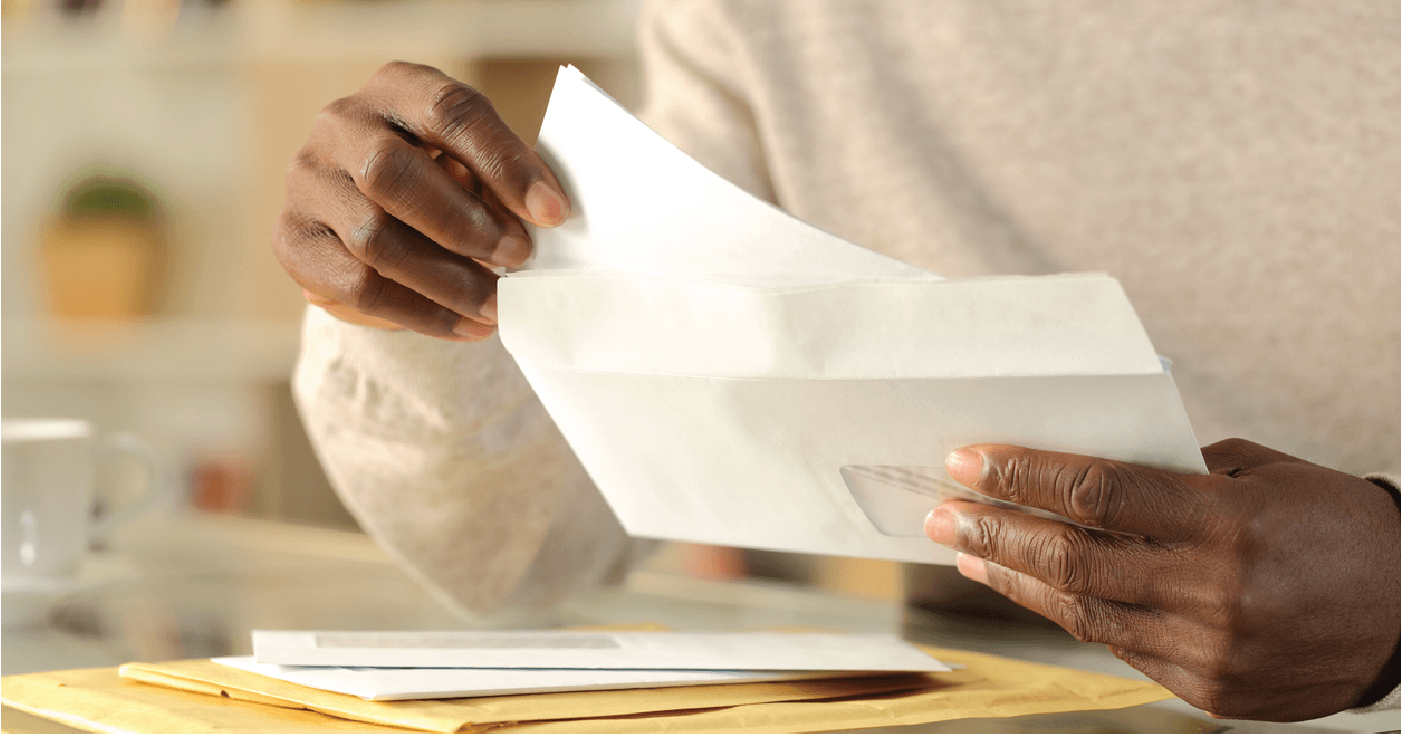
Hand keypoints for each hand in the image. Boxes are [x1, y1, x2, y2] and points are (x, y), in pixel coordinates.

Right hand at [274, 61, 569, 340]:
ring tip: (496, 306)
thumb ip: (503, 181)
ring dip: (447, 280)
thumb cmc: (446, 180)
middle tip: (518, 259)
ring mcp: (307, 180)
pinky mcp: (293, 239)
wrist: (377, 216)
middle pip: (391, 171)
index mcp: (398, 87)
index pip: (450, 111)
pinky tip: (464, 326)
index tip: (552, 213)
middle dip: (464, 224)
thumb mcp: (478, 163)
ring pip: (372, 237)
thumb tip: (544, 217)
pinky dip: (419, 313)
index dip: (505, 164)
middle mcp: (342, 124)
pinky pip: (356, 286)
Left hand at [924, 438, 1400, 719]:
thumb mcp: (1259, 474)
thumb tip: (1080, 473)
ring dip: (1014, 579)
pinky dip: (1069, 614)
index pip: (1097, 492)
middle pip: (1073, 557)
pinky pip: (1119, 647)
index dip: (1022, 475)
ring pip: (1083, 611)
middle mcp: (1213, 591)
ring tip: (966, 552)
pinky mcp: (1209, 691)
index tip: (966, 461)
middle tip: (939, 514)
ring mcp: (1209, 650)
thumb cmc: (1337, 525)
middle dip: (994, 531)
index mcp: (1228, 521)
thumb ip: (1171, 474)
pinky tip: (1032, 589)